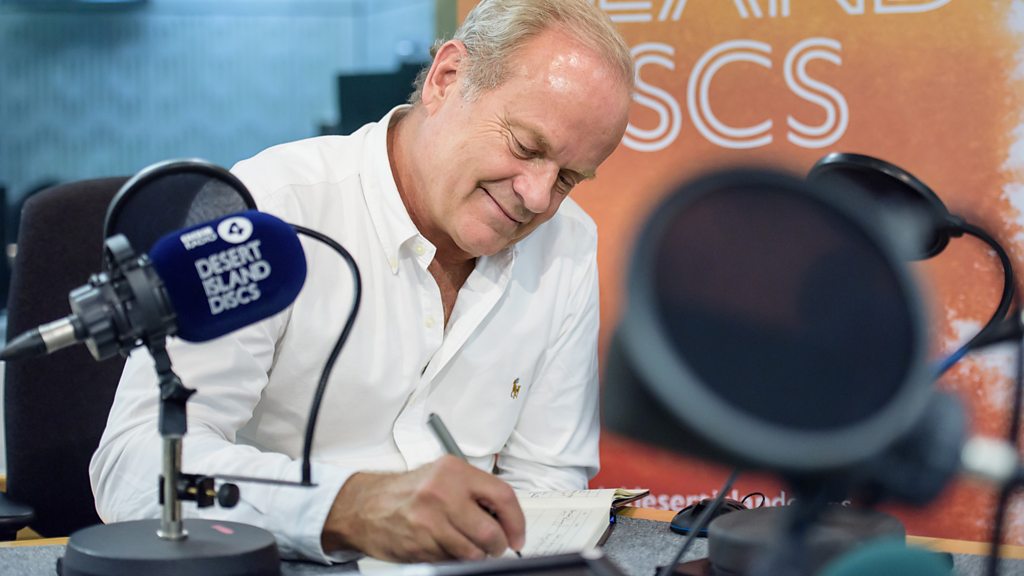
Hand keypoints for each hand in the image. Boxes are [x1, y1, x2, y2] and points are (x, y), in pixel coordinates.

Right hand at [321, 455, 525, 561]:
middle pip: (490, 531)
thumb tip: (507, 516)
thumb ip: (475, 491)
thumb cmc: (408, 491)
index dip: (516, 521)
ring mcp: (429, 521)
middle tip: (497, 546)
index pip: (502, 496)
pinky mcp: (419, 545)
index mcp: (454, 471)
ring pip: (472, 552)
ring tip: (469, 545)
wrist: (366, 506)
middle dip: (498, 545)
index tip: (518, 534)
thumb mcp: (443, 476)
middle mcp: (442, 493)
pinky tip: (445, 546)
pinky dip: (454, 558)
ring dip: (477, 555)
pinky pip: (451, 560)